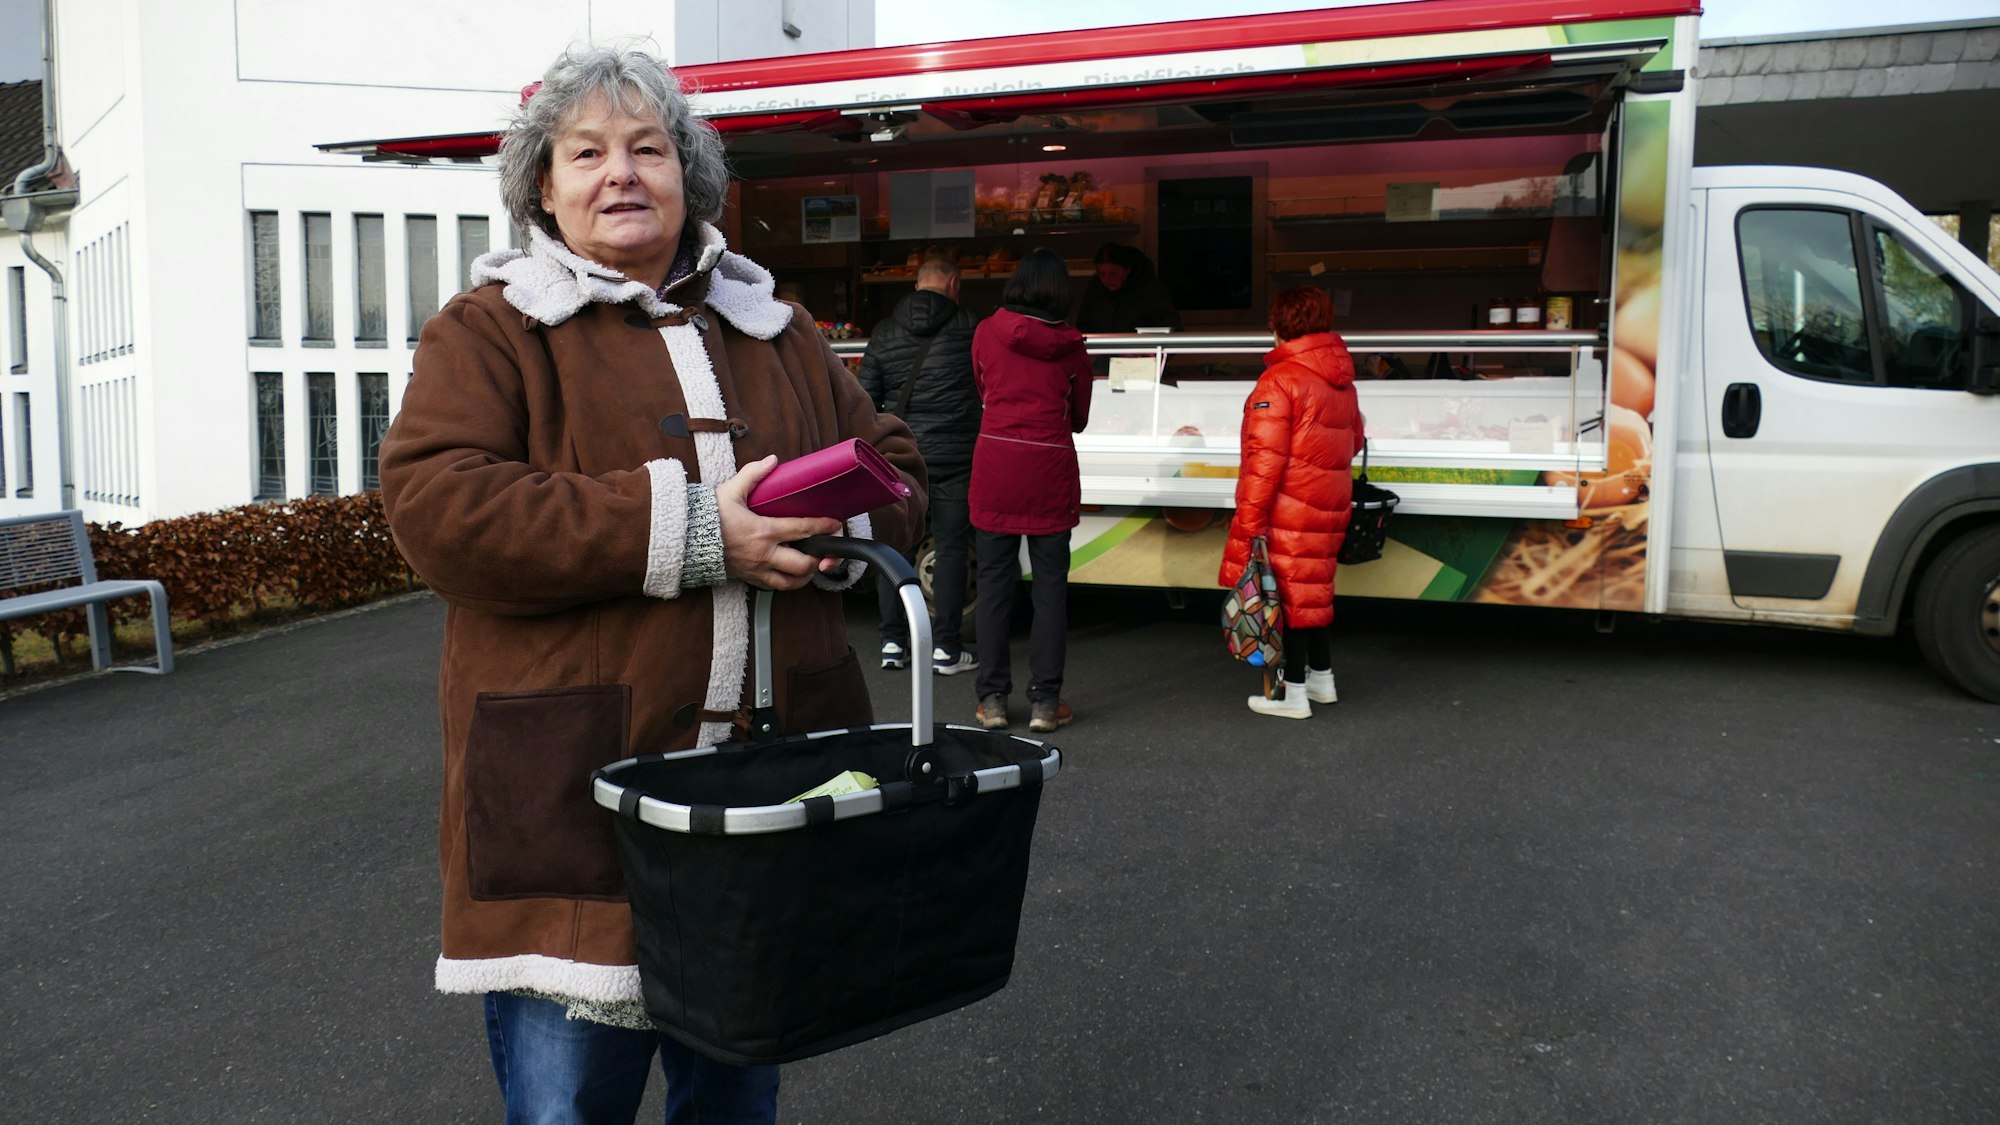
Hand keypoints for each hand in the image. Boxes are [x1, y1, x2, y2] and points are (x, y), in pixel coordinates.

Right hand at [715, 456, 845, 589]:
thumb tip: (772, 461)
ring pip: (790, 582)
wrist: (684, 539)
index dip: (823, 526)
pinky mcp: (748, 578)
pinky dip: (786, 582)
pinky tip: (791, 574)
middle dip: (819, 558)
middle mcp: (763, 554)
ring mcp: (756, 569)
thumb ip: (754, 474)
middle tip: (825, 550)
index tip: (835, 524)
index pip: (802, 530)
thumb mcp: (731, 490)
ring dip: (805, 576)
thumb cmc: (707, 515)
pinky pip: (773, 587)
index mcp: (763, 531)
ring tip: (812, 565)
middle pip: (802, 564)